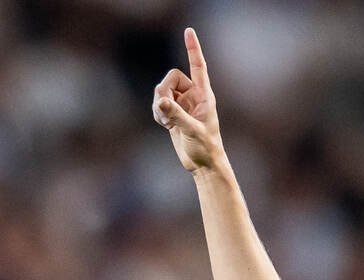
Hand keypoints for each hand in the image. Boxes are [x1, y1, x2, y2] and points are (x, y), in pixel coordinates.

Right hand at [153, 28, 222, 172]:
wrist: (203, 165)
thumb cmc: (205, 148)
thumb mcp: (192, 131)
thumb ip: (176, 115)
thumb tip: (160, 101)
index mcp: (204, 95)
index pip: (198, 66)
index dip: (192, 48)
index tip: (188, 31)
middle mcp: (193, 96)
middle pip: (170, 78)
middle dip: (164, 92)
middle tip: (165, 109)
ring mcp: (182, 104)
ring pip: (162, 90)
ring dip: (159, 104)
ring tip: (167, 122)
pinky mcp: (174, 114)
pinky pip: (158, 103)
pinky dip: (157, 112)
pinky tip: (165, 125)